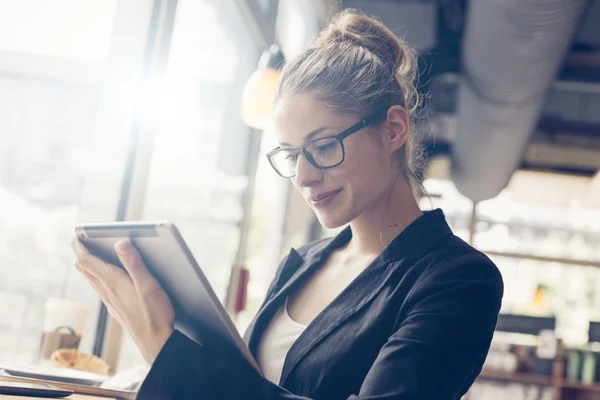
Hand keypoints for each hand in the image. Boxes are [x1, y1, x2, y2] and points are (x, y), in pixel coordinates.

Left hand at [71, 238, 174, 363]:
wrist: (156, 343)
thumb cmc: (155, 314)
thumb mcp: (148, 285)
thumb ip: (134, 263)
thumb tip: (120, 243)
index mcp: (113, 282)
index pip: (87, 261)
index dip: (79, 246)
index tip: (74, 235)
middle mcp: (107, 292)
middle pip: (86, 270)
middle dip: (81, 253)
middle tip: (79, 241)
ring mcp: (110, 302)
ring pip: (92, 280)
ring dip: (89, 266)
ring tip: (89, 255)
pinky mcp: (117, 309)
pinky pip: (101, 289)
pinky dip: (98, 277)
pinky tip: (106, 279)